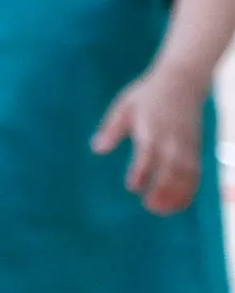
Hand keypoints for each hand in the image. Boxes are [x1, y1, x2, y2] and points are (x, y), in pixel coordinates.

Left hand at [93, 63, 211, 214]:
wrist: (183, 81)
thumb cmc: (148, 95)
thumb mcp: (124, 106)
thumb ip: (111, 129)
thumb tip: (96, 148)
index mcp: (152, 128)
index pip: (148, 153)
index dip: (142, 171)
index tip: (133, 187)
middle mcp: (172, 139)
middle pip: (171, 168)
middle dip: (162, 188)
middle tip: (150, 207)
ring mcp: (187, 144)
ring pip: (186, 174)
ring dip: (177, 193)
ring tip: (163, 211)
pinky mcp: (196, 148)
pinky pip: (196, 172)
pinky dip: (190, 189)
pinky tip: (180, 204)